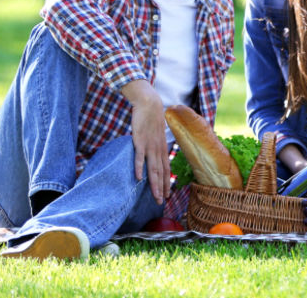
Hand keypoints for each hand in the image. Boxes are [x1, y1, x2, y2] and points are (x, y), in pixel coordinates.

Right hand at [119, 80, 170, 203]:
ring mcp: (149, 146)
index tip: (166, 195)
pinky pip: (139, 157)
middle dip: (161, 188)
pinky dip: (139, 168)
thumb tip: (154, 155)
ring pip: (152, 168)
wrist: (150, 105)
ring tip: (154, 195)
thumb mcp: (156, 136)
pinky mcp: (140, 141)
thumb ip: (155, 146)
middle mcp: (158, 150)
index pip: (166, 170)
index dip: (166, 183)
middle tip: (160, 202)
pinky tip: (139, 178)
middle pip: (160, 173)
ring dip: (154, 183)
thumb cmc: (152, 121)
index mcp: (162, 149)